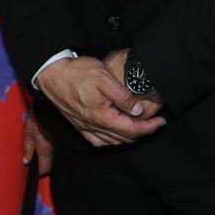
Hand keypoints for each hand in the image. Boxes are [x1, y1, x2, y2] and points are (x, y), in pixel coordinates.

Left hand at [22, 110, 53, 175]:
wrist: (47, 109)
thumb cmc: (36, 120)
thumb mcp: (28, 134)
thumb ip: (27, 149)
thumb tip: (26, 162)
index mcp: (45, 151)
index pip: (44, 169)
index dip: (38, 172)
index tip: (33, 171)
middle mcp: (52, 150)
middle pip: (49, 165)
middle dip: (42, 167)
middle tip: (33, 164)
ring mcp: (56, 145)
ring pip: (52, 158)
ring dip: (45, 159)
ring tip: (36, 155)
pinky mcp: (57, 140)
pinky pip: (53, 151)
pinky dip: (48, 153)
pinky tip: (41, 148)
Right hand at [36, 56, 164, 146]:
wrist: (52, 73)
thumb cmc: (78, 72)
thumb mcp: (104, 78)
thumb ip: (123, 96)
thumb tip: (138, 111)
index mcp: (101, 117)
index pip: (132, 130)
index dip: (149, 127)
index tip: (161, 121)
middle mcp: (93, 126)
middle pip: (124, 138)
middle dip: (142, 131)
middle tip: (154, 122)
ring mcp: (85, 127)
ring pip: (112, 142)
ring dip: (128, 136)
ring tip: (140, 126)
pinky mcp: (78, 125)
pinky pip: (98, 141)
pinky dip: (111, 140)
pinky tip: (115, 133)